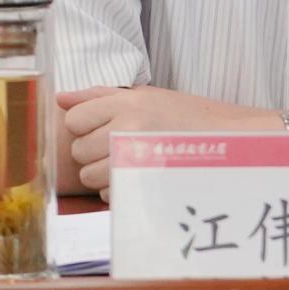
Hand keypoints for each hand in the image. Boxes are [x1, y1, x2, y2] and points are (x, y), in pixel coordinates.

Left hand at [57, 86, 262, 200]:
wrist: (227, 141)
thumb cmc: (185, 117)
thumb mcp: (146, 95)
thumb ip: (99, 96)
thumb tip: (60, 98)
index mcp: (128, 102)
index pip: (74, 119)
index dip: (85, 126)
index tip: (103, 126)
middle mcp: (129, 127)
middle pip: (78, 150)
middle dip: (93, 151)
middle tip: (121, 144)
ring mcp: (136, 159)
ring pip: (89, 176)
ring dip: (103, 173)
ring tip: (129, 160)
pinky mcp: (143, 185)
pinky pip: (107, 194)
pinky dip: (117, 189)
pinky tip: (139, 175)